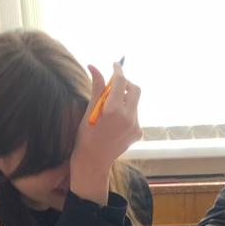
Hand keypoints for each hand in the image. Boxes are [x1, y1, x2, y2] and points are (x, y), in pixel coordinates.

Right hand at [70, 62, 141, 205]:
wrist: (93, 160)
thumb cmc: (86, 134)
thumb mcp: (89, 110)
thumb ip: (96, 87)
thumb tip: (94, 66)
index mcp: (113, 110)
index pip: (121, 81)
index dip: (118, 70)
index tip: (115, 65)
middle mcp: (128, 117)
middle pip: (135, 89)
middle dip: (126, 84)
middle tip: (114, 86)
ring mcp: (135, 126)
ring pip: (134, 103)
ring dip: (124, 100)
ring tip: (110, 110)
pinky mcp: (138, 133)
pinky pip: (135, 115)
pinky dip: (126, 112)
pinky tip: (114, 123)